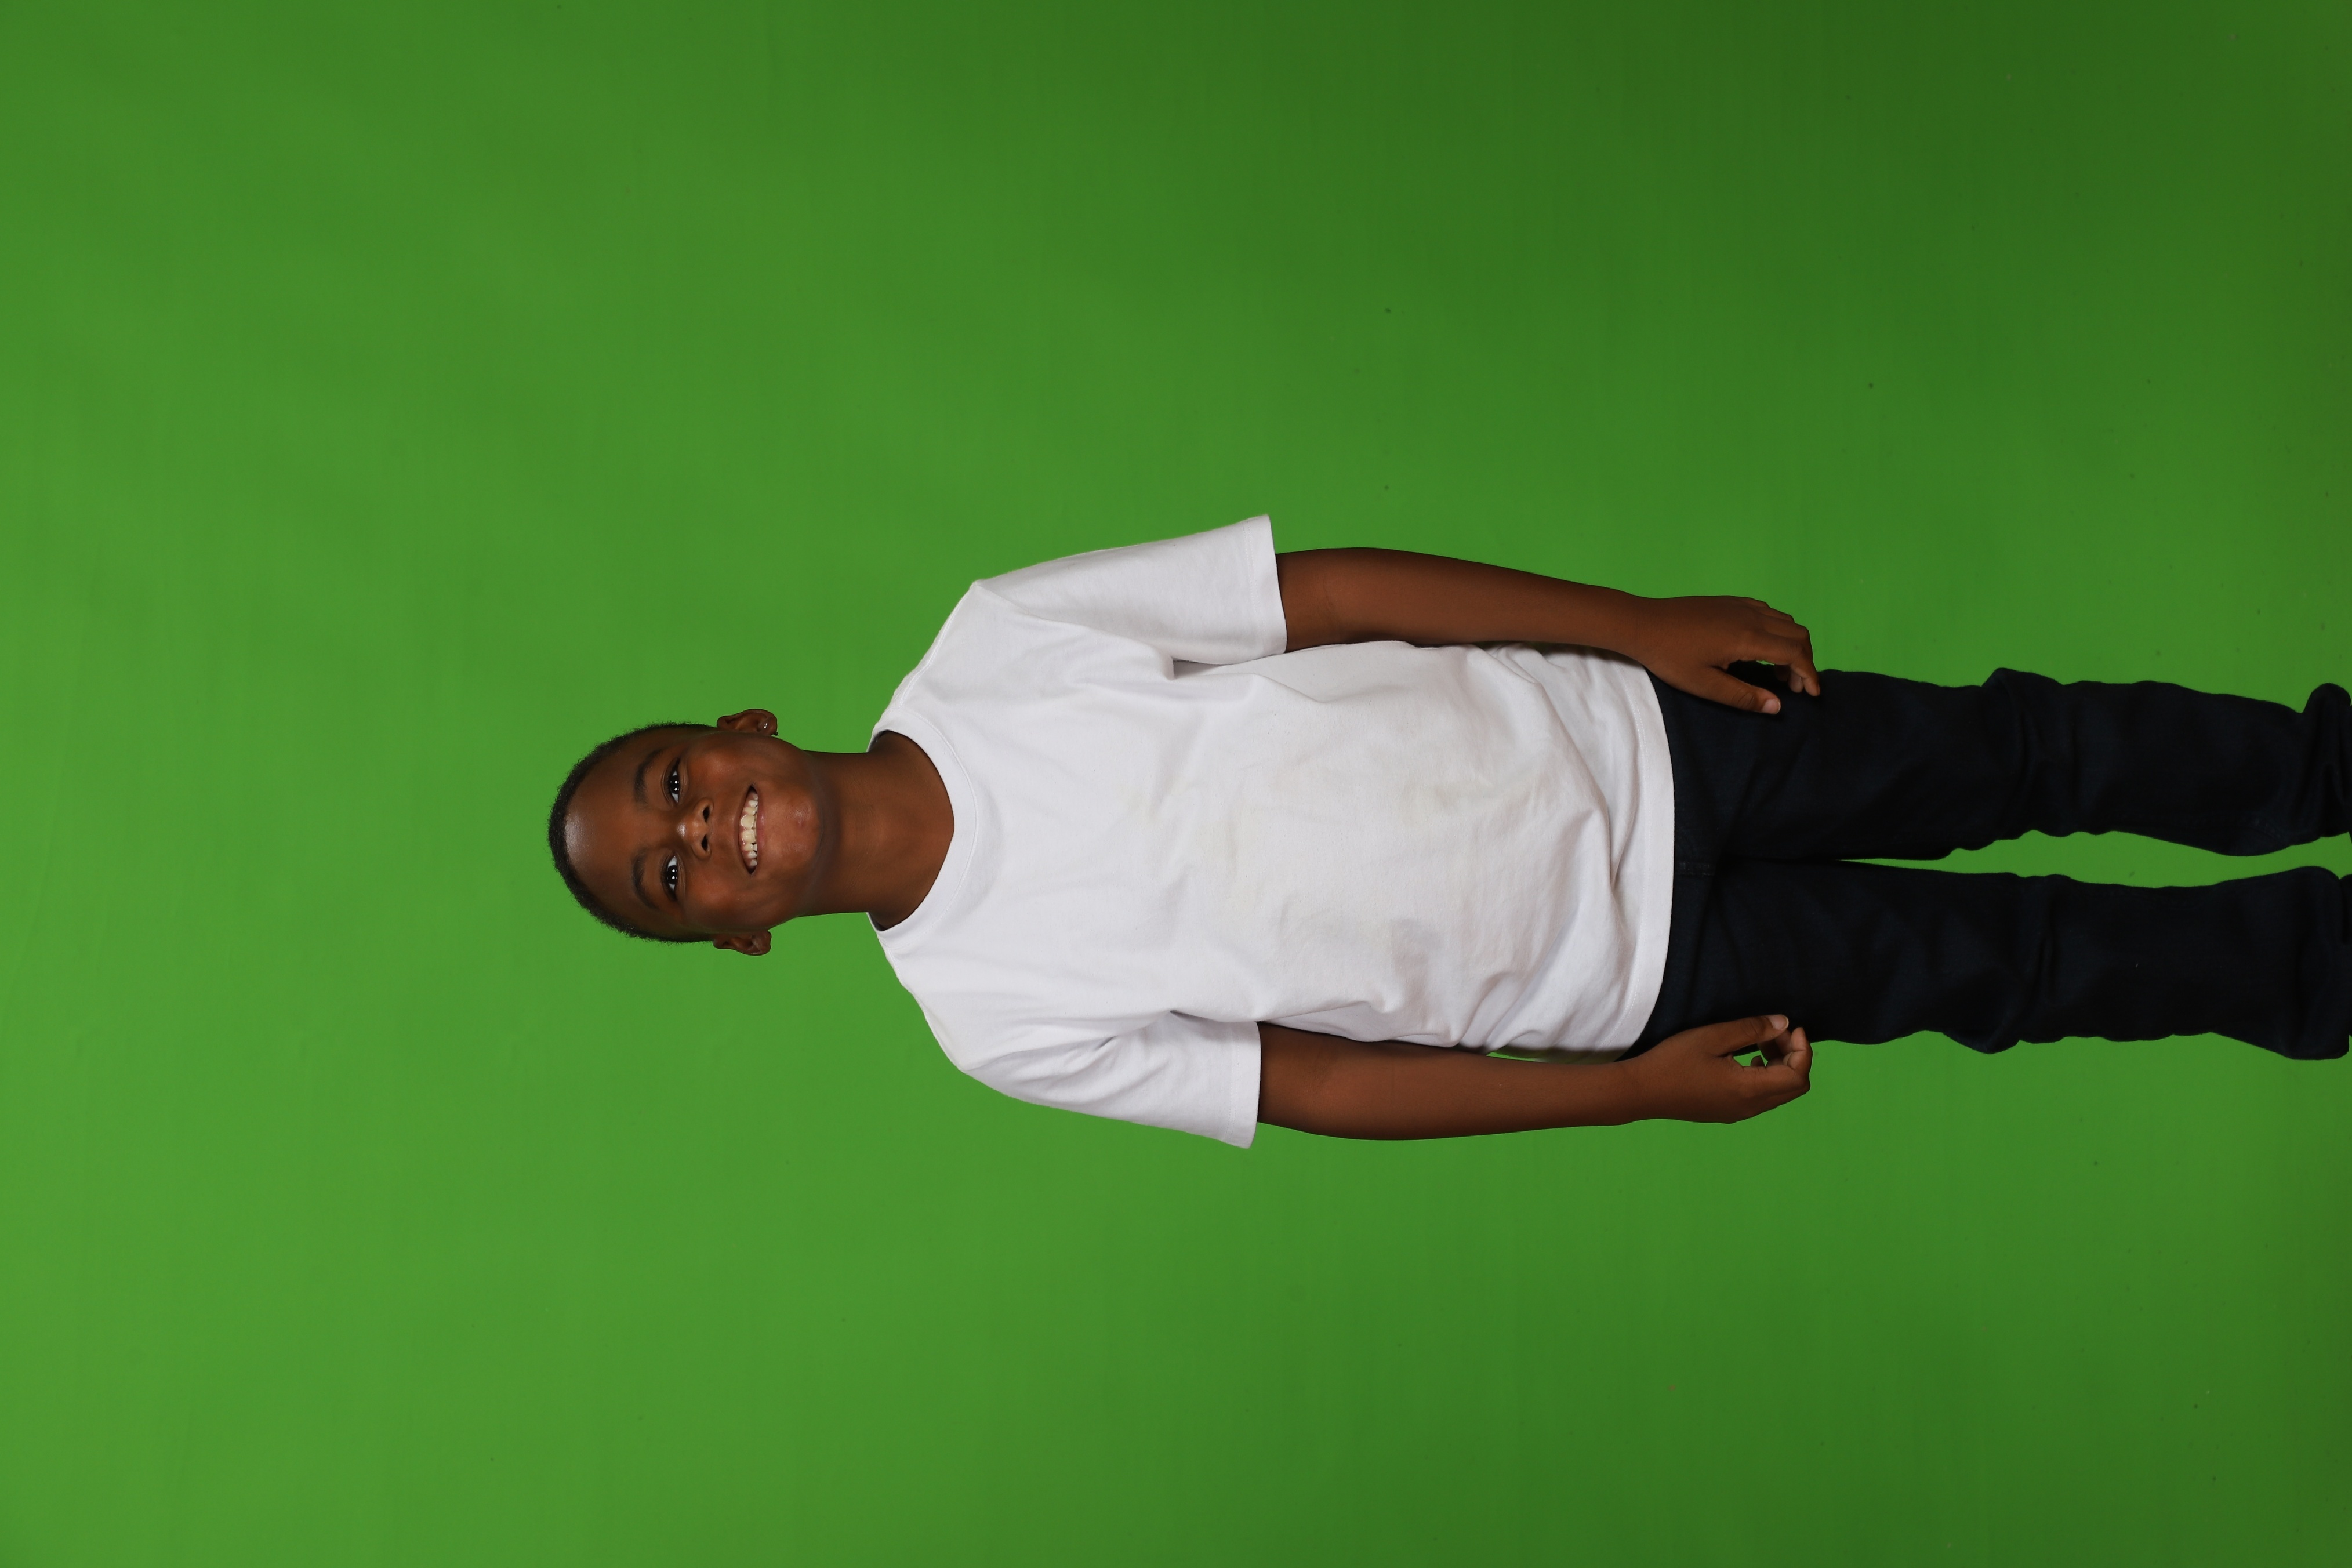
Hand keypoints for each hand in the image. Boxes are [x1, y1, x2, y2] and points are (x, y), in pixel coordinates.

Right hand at [1619, 1015, 1811, 1122]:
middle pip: (1793, 1086)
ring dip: (1779, 1065)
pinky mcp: (1727, 1112)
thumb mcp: (1712, 1037)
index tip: (1792, 1027)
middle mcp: (1749, 1107)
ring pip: (1778, 1092)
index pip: (1797, 1076)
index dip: (1803, 1050)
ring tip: (1759, 1041)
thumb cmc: (1673, 1061)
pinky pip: (1761, 1097)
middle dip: (1793, 1056)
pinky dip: (1765, 1075)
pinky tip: (1745, 1058)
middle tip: (1774, 1031)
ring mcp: (1738, 1113)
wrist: (1641, 1091)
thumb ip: (1751, 1029)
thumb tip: (1783, 1024)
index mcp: (1749, 1089)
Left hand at [1622, 596, 1819, 713]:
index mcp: (1748, 638)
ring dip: (1791, 645)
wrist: (1642, 623)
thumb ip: (1743, 696)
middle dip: (1805, 660)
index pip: (1795, 653)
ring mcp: (1741, 605)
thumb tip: (1776, 707)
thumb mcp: (1704, 684)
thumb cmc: (1669, 656)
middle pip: (1798, 634)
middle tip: (1793, 687)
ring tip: (1776, 673)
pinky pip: (1768, 612)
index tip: (1811, 694)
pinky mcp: (1730, 602)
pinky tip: (1759, 649)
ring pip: (1785, 621)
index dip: (1809, 674)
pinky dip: (1776, 631)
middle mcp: (1751, 616)